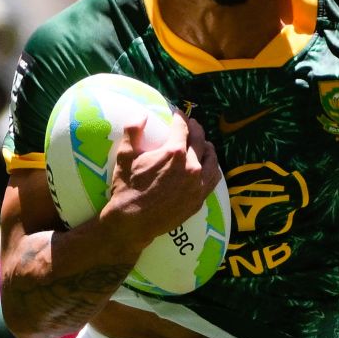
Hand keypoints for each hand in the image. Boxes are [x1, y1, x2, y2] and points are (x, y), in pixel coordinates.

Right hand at [97, 115, 221, 246]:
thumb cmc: (127, 188)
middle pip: (199, 140)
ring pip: (211, 158)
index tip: (178, 114)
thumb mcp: (125, 156)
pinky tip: (207, 166)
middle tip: (191, 124)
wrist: (133, 223)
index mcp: (174, 152)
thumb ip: (133, 131)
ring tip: (203, 144)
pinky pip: (213, 179)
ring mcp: (198, 184)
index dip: (180, 118)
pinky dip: (212, 168)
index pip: (182, 127)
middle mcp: (192, 166)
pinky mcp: (199, 199)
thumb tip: (142, 114)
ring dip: (207, 147)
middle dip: (195, 128)